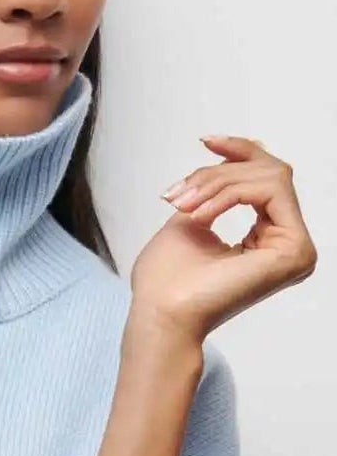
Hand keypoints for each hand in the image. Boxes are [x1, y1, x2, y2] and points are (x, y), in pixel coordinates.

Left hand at [130, 135, 317, 340]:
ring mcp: (296, 248)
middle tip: (179, 194)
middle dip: (219, 172)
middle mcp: (288, 243)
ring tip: (184, 206)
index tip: (206, 141)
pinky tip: (200, 216)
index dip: (240, 151)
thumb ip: (218, 191)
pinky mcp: (295, 249)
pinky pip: (270, 190)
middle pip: (269, 171)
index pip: (269, 178)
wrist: (160, 313)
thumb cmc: (165, 280)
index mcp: (268, 238)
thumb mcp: (192, 218)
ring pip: (269, 176)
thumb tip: (240, 154)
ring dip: (218, 183)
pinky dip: (228, 194)